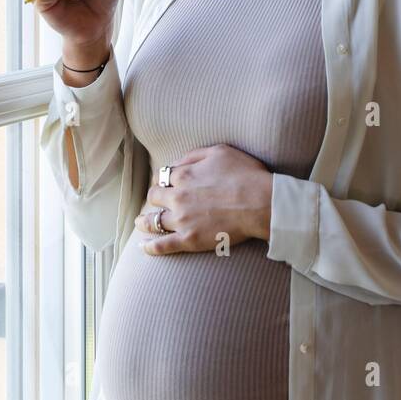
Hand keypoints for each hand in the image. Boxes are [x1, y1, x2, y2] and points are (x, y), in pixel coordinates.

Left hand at [135, 144, 273, 255]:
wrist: (260, 202)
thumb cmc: (245, 174)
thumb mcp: (220, 151)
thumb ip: (194, 155)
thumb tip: (178, 161)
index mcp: (184, 174)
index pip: (163, 176)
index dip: (164, 179)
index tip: (165, 182)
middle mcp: (178, 197)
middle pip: (155, 197)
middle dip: (155, 197)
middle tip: (156, 200)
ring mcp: (182, 220)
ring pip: (154, 221)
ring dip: (145, 221)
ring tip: (141, 222)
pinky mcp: (189, 240)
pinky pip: (163, 245)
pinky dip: (150, 247)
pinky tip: (144, 247)